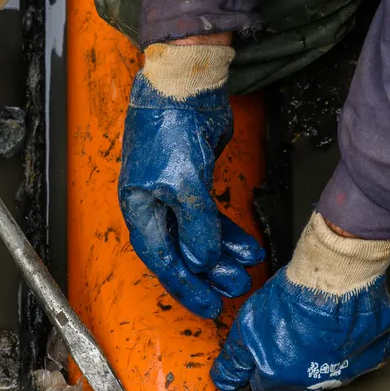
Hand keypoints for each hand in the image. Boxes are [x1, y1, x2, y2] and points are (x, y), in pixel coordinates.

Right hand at [119, 41, 264, 318]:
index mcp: (140, 206)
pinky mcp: (197, 176)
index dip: (184, 285)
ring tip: (245, 271)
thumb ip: (196, 226)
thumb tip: (203, 260)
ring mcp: (176, 189)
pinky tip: (248, 244)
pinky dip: (229, 231)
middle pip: (180, 250)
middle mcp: (155, 202)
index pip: (161, 258)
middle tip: (232, 292)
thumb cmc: (170, 128)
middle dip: (207, 274)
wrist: (185, 84)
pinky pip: (213, 214)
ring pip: (199, 234)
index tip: (206, 306)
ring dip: (222, 254)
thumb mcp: (184, 185)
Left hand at [211, 214, 389, 390]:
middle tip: (294, 334)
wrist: (333, 274)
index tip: (266, 357)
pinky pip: (362, 358)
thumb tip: (224, 381)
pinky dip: (354, 347)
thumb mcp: (248, 324)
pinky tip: (345, 327)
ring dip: (323, 356)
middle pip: (299, 383)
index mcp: (282, 375)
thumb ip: (235, 358)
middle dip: (292, 365)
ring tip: (318, 325)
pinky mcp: (372, 354)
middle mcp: (314, 380)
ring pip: (330, 373)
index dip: (263, 373)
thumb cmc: (293, 294)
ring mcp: (346, 370)